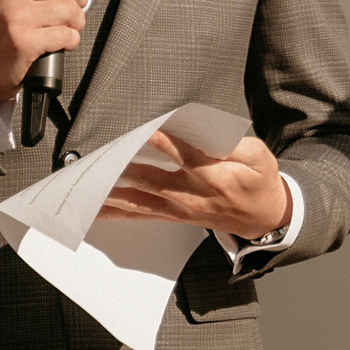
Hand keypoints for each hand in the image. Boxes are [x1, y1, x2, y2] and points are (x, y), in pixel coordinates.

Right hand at [0, 0, 98, 102]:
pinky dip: (70, 41)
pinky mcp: (23, 41)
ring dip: (75, 24)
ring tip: (62, 28)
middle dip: (79, 1)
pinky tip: (57, 43)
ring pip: (73, 11)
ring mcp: (15, 15)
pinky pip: (67, 35)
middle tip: (68, 11)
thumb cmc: (8, 25)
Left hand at [100, 129, 290, 241]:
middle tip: (100, 158)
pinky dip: (116, 212)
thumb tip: (204, 131)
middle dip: (123, 167)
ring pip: (139, 199)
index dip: (165, 143)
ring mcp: (179, 208)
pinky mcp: (172, 215)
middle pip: (151, 179)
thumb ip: (231, 143)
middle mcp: (191, 194)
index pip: (185, 156)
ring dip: (111, 192)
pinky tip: (95, 209)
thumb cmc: (259, 182)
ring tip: (87, 184)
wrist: (262, 218)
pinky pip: (140, 214)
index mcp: (214, 176)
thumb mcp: (258, 156)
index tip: (147, 131)